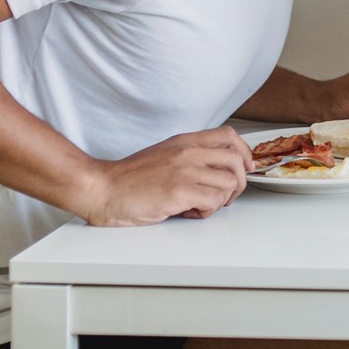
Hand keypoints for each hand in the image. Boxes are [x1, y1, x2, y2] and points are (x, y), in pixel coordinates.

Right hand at [75, 128, 252, 226]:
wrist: (102, 189)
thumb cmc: (130, 179)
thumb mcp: (165, 155)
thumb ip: (190, 157)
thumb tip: (217, 172)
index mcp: (185, 141)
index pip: (228, 135)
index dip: (244, 152)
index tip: (245, 167)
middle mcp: (188, 152)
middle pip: (236, 161)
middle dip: (238, 183)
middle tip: (224, 197)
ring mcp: (184, 170)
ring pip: (228, 184)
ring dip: (220, 201)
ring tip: (198, 206)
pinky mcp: (178, 192)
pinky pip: (214, 201)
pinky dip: (207, 211)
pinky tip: (189, 212)